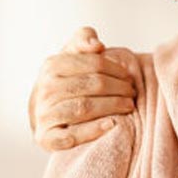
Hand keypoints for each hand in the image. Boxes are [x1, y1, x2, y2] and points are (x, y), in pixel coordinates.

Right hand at [30, 26, 136, 150]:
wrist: (45, 112)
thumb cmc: (66, 80)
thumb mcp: (72, 55)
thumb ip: (83, 40)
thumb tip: (97, 45)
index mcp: (52, 66)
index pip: (94, 64)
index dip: (117, 70)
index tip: (130, 77)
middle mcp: (45, 89)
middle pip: (92, 85)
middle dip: (119, 88)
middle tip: (133, 92)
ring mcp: (44, 114)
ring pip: (84, 108)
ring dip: (112, 107)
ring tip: (129, 106)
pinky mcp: (46, 138)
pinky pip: (71, 136)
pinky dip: (92, 131)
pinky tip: (111, 125)